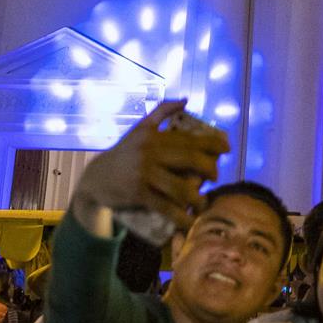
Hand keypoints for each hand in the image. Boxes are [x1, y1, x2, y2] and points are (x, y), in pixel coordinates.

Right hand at [73, 101, 229, 230]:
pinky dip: (179, 217)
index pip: (189, 138)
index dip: (212, 143)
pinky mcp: (138, 194)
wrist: (94, 179)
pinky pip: (165, 207)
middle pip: (190, 158)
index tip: (227, 148)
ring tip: (203, 202)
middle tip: (215, 177)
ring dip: (197, 197)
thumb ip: (161, 113)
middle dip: (209, 169)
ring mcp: (144, 174)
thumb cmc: (123, 153)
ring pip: (180, 186)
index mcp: (153, 136)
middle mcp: (150, 152)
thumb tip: (185, 99)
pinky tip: (188, 222)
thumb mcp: (139, 130)